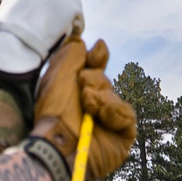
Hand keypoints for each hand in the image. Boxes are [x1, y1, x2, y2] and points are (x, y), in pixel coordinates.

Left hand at [33, 38, 136, 179]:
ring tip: (88, 102)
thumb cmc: (53, 111)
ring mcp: (108, 123)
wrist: (57, 142)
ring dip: (102, 95)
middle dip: (95, 79)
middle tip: (83, 88)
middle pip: (105, 80)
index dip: (97, 58)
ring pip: (116, 96)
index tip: (97, 51)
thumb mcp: (58, 74)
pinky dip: (114, 110)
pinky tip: (100, 112)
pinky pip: (127, 115)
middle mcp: (93, 107)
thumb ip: (71, 53)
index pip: (95, 68)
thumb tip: (81, 39)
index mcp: (77, 92)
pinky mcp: (121, 138)